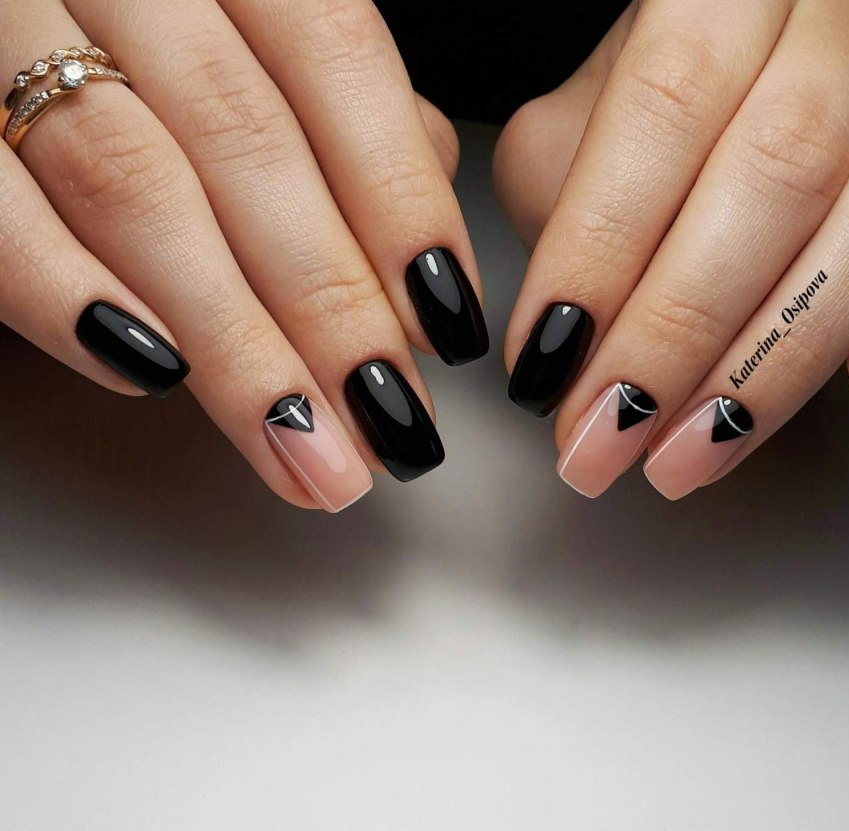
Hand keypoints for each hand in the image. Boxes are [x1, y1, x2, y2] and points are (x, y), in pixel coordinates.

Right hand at [0, 0, 487, 510]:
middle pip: (249, 144)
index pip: (338, 58)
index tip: (447, 325)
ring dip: (235, 343)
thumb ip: (343, 111)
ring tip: (304, 448)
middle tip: (390, 424)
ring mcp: (8, 26)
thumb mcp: (255, 36)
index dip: (401, 198)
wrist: (7, 17)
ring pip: (136, 188)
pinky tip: (155, 375)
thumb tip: (427, 220)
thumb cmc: (150, 37)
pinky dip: (69, 294)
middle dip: (333, 306)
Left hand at [495, 0, 848, 498]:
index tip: (547, 365)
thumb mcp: (570, 130)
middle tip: (608, 435)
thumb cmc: (650, 108)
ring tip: (694, 451)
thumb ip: (557, 215)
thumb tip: (555, 347)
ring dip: (777, 362)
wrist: (753, 57)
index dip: (601, 253)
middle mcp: (834, 26)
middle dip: (678, 334)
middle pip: (775, 176)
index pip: (662, 111)